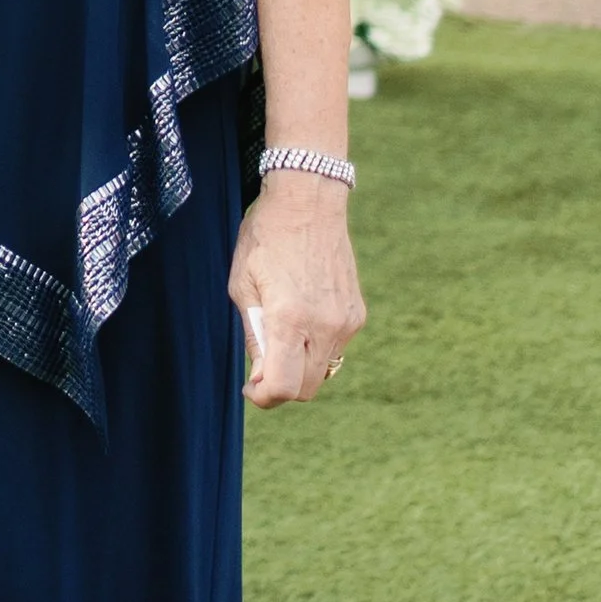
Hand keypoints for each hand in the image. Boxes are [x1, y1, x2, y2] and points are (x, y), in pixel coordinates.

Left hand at [229, 172, 364, 405]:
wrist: (309, 203)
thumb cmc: (265, 239)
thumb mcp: (243, 286)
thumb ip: (254, 335)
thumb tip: (261, 376)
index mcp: (290, 318)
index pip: (284, 386)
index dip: (264, 397)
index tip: (250, 388)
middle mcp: (325, 325)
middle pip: (306, 388)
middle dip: (280, 387)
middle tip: (259, 369)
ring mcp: (346, 321)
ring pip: (323, 371)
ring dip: (299, 367)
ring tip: (278, 335)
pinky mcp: (357, 314)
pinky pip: (335, 349)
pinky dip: (315, 348)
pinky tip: (300, 319)